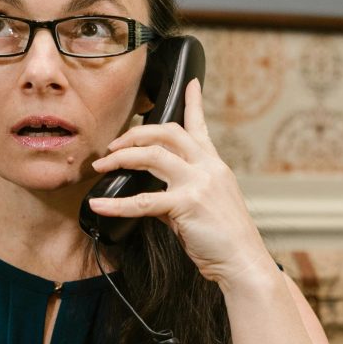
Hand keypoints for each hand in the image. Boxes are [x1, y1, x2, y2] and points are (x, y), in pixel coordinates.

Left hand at [88, 80, 271, 287]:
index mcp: (214, 165)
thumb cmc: (224, 238)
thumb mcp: (204, 207)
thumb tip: (149, 197)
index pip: (201, 126)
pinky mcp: (187, 205)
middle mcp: (207, 167)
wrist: (243, 260)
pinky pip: (143, 201)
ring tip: (102, 165)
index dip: (193, 102)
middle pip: (167, 132)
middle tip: (113, 145)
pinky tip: (99, 204)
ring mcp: (198, 183)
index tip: (191, 82)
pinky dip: (116, 203)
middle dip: (135, 134)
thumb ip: (177, 194)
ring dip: (122, 157)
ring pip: (153, 155)